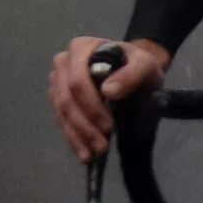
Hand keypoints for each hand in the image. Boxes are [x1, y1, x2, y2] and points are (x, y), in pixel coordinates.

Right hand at [50, 35, 169, 163]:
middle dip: (85, 126)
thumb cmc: (138, 64)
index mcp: (81, 48)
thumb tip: (108, 91)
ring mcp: (58, 81)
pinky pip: (61, 120)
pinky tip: (84, 153)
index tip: (109, 126)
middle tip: (102, 146)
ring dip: (78, 136)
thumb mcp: (145, 65)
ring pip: (62, 113)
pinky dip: (72, 138)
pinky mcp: (58, 98)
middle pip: (67, 99)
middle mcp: (63, 62)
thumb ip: (131, 74)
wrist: (134, 69)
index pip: (77, 81)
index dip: (91, 106)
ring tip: (94, 154)